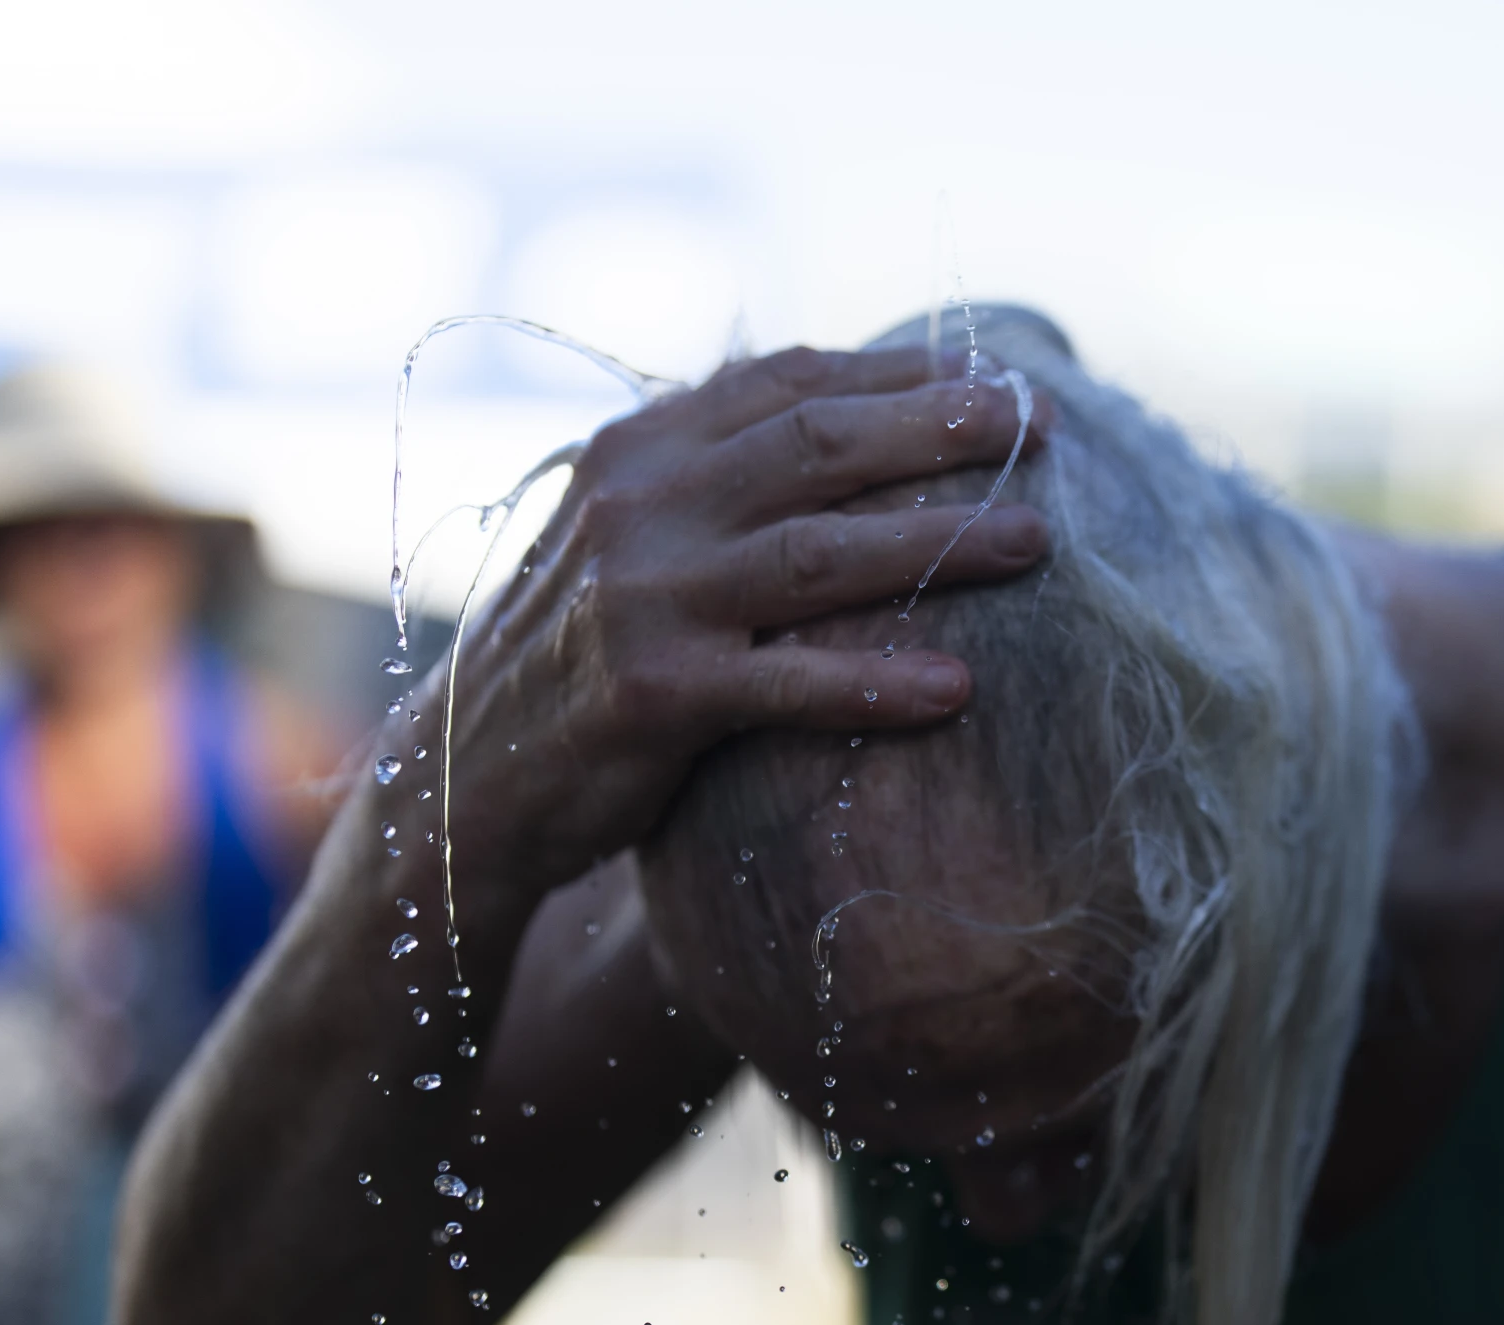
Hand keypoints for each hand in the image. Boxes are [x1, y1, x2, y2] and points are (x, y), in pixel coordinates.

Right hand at [421, 345, 1049, 914]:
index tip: (998, 375)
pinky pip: (790, 684)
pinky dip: (877, 682)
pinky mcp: (655, 695)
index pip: (788, 382)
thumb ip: (716, 473)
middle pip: (817, 445)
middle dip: (938, 429)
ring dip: (938, 544)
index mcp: (640, 448)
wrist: (466, 772)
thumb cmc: (580, 650)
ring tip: (1034, 544)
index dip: (900, 374)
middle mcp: (639, 505)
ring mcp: (644, 598)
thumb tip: (851, 413)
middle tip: (1036, 426)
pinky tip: (958, 690)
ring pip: (818, 553)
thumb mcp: (629, 534)